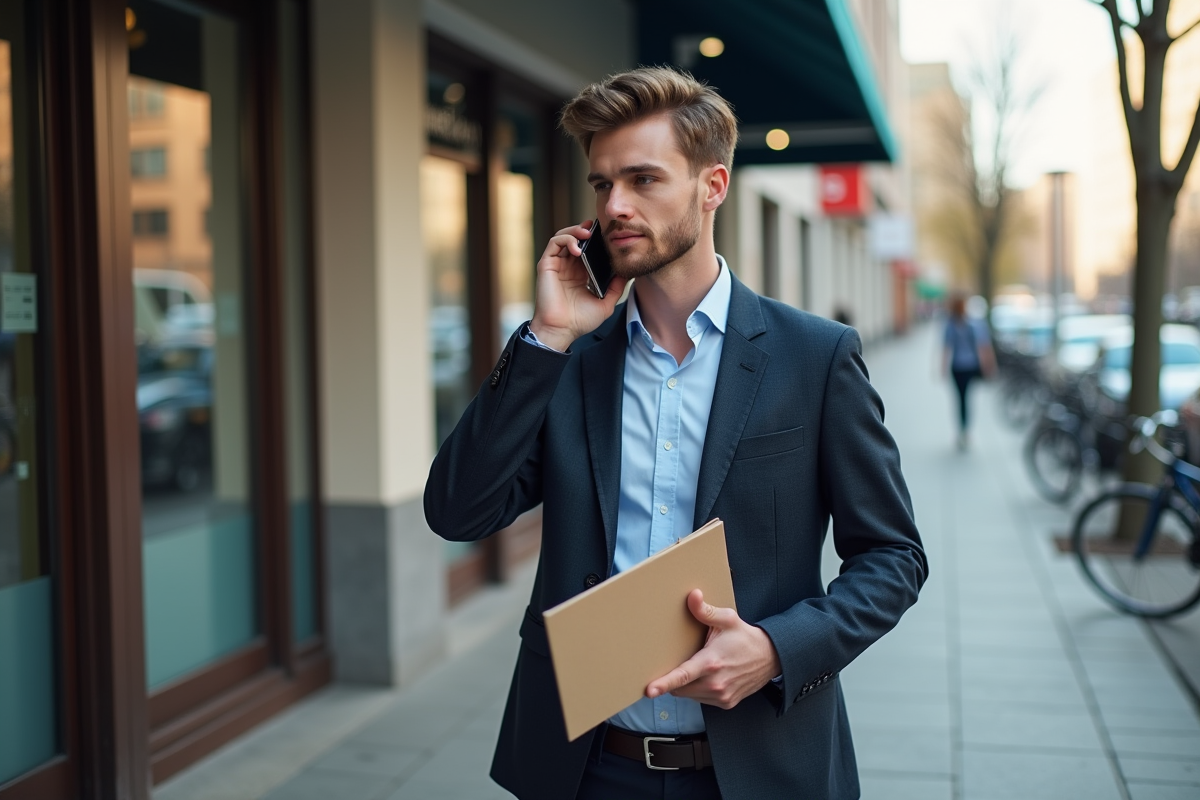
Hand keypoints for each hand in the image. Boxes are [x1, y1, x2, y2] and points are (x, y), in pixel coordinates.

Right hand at [529, 220, 628, 351]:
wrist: (562, 330)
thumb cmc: (580, 321)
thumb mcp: (605, 303)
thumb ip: (616, 288)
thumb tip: (628, 273)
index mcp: (580, 274)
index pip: (587, 249)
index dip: (596, 240)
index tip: (607, 235)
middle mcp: (568, 267)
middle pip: (576, 239)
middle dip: (586, 231)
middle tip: (598, 228)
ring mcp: (557, 265)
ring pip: (564, 237)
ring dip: (575, 231)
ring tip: (587, 234)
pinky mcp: (547, 265)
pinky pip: (554, 243)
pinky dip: (566, 239)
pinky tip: (577, 247)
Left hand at [645, 589, 781, 709]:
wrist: (771, 658)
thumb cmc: (746, 637)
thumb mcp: (727, 619)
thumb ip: (706, 611)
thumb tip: (692, 595)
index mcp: (712, 662)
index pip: (682, 675)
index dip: (664, 684)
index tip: (649, 690)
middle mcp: (716, 683)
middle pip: (680, 687)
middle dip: (674, 678)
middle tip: (680, 662)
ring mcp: (722, 696)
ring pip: (690, 695)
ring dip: (687, 685)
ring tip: (699, 666)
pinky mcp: (726, 703)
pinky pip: (702, 700)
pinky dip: (699, 690)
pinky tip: (709, 676)